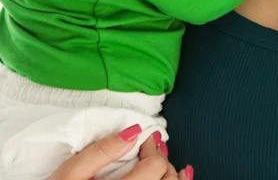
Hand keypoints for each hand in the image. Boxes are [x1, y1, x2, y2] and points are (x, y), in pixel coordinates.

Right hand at [48, 125, 192, 179]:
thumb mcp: (71, 173)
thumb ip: (101, 150)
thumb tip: (134, 131)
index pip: (154, 167)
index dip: (152, 148)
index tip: (144, 139)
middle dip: (163, 160)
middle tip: (151, 149)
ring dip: (173, 176)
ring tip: (170, 164)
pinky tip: (177, 179)